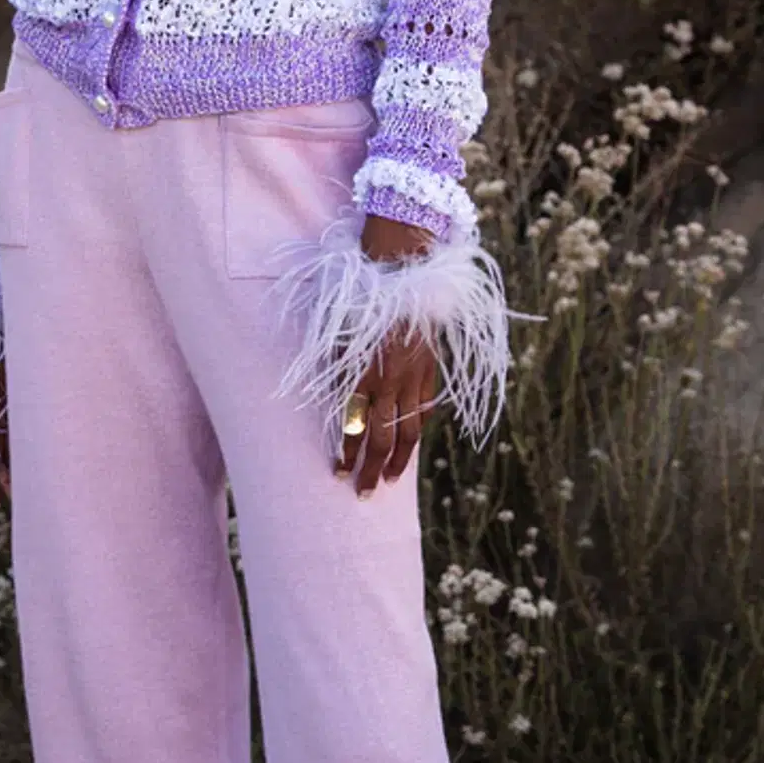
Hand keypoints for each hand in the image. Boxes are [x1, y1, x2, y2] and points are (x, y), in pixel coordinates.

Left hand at [338, 214, 440, 496]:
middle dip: (371, 468)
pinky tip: (410, 442)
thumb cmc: (362, 296)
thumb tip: (333, 401)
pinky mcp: (429, 367)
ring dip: (397, 459)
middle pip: (382, 438)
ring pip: (409, 429)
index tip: (336, 472)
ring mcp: (415, 377)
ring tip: (388, 481)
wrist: (404, 269)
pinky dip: (417, 426)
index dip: (346, 452)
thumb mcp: (339, 331)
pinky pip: (424, 406)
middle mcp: (392, 381)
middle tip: (362, 493)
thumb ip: (337, 367)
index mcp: (366, 372)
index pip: (354, 425)